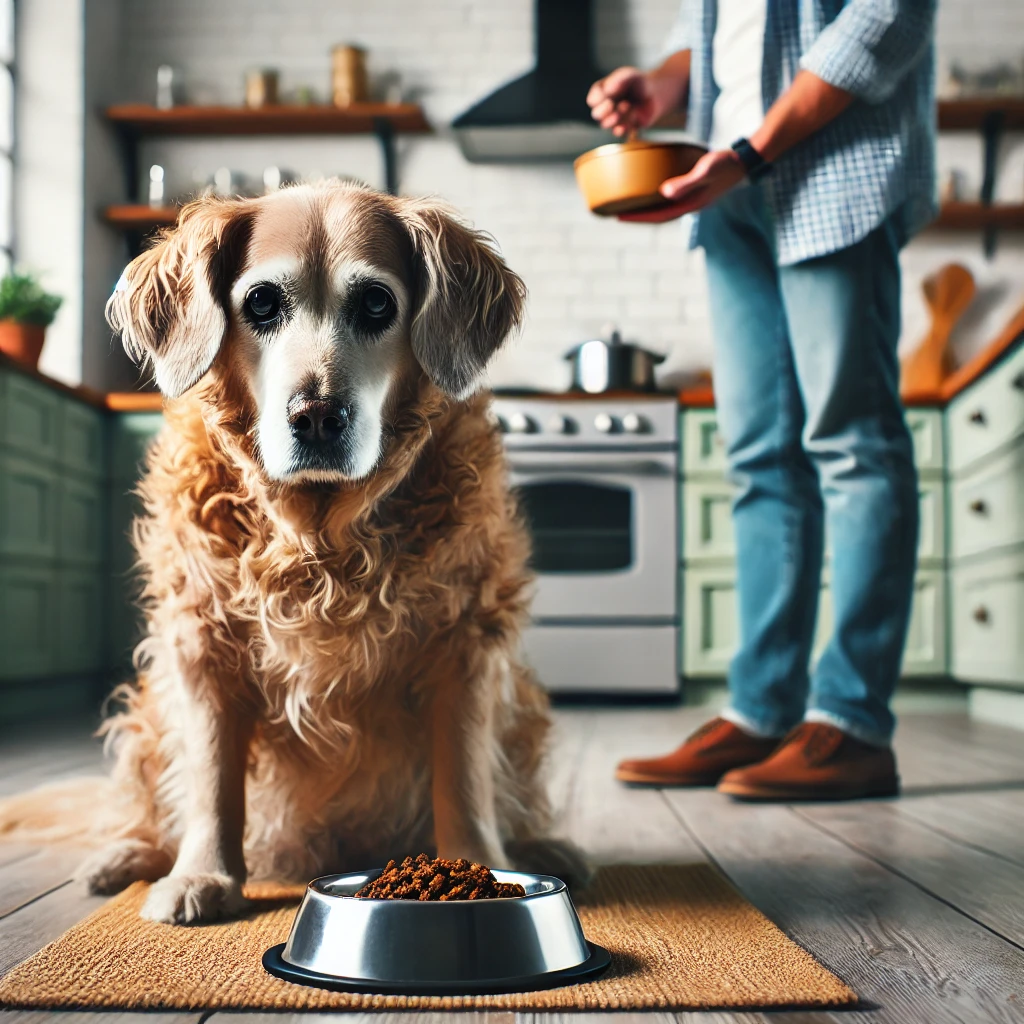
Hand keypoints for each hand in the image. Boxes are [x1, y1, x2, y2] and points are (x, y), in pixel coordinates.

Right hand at [587, 66, 665, 135]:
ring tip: (627, 106)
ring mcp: (614, 119)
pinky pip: (619, 132)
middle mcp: (606, 107)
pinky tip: (630, 118)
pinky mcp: (624, 128)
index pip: (592, 99)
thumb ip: (618, 79)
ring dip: (615, 117)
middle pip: (596, 114)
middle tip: (611, 104)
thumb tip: (606, 89)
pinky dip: (623, 127)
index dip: (597, 99)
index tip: (608, 95)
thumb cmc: (640, 83)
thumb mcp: (629, 75)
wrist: (656, 95)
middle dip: (602, 111)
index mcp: (603, 93)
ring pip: (606, 124)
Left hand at [618, 149, 746, 222]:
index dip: (638, 218)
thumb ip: (687, 182)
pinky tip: (651, 191)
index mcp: (690, 204)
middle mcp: (690, 205)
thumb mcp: (706, 170)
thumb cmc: (727, 162)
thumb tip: (663, 193)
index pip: (658, 217)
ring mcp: (694, 198)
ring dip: (647, 208)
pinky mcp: (696, 190)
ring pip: (664, 208)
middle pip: (658, 216)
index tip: (618, 217)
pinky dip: (658, 198)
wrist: (748, 159)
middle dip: (638, 216)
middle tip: (615, 213)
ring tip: (629, 205)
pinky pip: (671, 198)